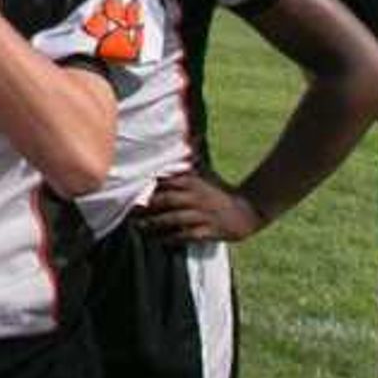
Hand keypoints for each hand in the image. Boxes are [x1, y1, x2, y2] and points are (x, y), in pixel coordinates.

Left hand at [140, 171, 265, 246]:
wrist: (247, 211)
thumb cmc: (222, 191)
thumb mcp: (207, 172)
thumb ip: (193, 159)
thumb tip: (191, 136)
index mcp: (193, 182)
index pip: (167, 182)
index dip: (148, 188)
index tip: (131, 191)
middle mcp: (196, 197)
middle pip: (167, 200)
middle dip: (147, 206)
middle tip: (129, 211)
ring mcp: (202, 215)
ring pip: (174, 219)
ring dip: (155, 224)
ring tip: (139, 228)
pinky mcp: (207, 231)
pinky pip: (186, 235)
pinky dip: (171, 238)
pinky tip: (159, 240)